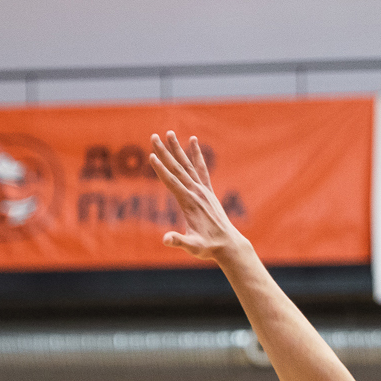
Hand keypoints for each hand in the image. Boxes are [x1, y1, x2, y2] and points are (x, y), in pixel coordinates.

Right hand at [149, 132, 249, 263]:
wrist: (228, 244)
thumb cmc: (208, 247)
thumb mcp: (192, 246)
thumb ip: (179, 241)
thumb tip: (166, 239)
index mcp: (189, 202)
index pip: (172, 182)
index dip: (161, 169)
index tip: (152, 155)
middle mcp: (196, 192)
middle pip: (177, 168)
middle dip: (165, 152)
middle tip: (154, 136)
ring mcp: (203, 190)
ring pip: (187, 165)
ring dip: (177, 148)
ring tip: (169, 133)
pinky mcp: (207, 191)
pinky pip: (200, 168)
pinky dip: (196, 155)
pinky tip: (193, 142)